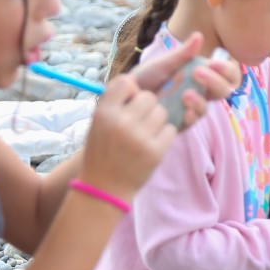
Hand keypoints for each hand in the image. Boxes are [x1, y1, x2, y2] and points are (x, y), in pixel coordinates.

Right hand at [79, 75, 175, 200]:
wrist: (104, 188)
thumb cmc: (103, 152)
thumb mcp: (98, 124)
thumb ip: (114, 103)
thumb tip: (136, 82)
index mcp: (104, 113)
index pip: (125, 82)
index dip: (132, 89)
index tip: (131, 101)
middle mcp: (121, 122)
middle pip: (149, 97)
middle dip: (148, 107)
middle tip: (141, 122)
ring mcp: (139, 137)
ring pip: (162, 113)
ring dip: (158, 121)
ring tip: (146, 134)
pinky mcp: (155, 152)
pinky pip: (171, 130)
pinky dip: (165, 136)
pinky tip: (153, 144)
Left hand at [129, 34, 239, 129]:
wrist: (123, 97)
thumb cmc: (144, 78)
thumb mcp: (162, 63)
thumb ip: (182, 54)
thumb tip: (199, 35)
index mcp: (201, 75)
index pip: (227, 74)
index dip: (226, 69)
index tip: (213, 63)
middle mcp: (200, 92)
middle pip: (224, 91)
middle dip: (215, 81)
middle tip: (198, 72)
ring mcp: (191, 108)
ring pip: (207, 107)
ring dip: (199, 100)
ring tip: (186, 94)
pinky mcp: (180, 123)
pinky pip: (192, 122)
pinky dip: (190, 115)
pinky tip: (184, 111)